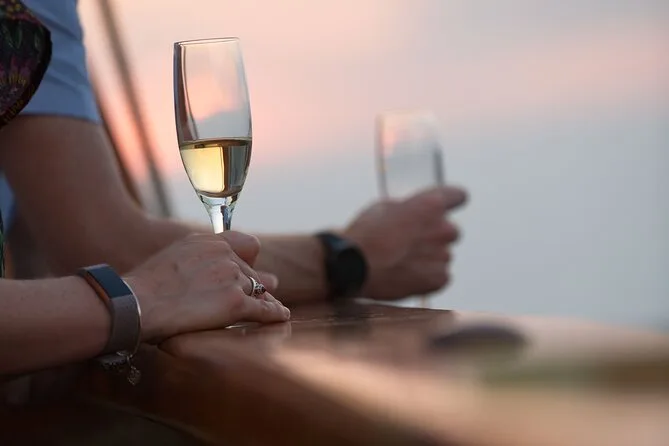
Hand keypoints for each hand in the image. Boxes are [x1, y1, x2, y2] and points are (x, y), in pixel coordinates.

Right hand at [124, 233, 289, 342]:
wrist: (135, 303)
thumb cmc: (145, 287)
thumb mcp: (173, 256)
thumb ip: (199, 257)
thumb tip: (210, 268)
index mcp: (209, 242)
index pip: (246, 244)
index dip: (249, 259)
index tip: (249, 268)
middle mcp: (224, 255)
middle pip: (252, 272)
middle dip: (256, 284)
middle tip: (265, 291)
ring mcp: (232, 278)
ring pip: (258, 290)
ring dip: (264, 299)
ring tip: (273, 307)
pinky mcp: (235, 302)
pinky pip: (264, 308)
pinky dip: (275, 314)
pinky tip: (281, 317)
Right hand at [343, 186, 467, 299]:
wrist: (353, 266)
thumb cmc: (365, 234)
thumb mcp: (383, 208)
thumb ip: (407, 209)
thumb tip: (411, 214)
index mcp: (430, 205)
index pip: (458, 196)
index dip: (453, 200)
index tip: (448, 207)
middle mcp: (443, 229)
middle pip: (451, 231)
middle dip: (435, 236)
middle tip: (411, 243)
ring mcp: (443, 255)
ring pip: (443, 255)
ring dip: (428, 258)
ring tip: (401, 262)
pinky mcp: (439, 279)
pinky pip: (440, 276)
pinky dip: (427, 277)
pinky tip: (406, 275)